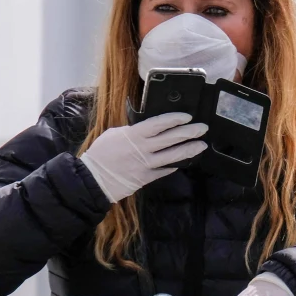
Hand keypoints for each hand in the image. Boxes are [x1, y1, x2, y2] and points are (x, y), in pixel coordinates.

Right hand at [80, 113, 207, 202]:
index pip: (159, 124)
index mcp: (134, 135)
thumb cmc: (101, 153)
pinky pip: (165, 170)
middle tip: (203, 128)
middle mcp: (143, 149)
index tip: (187, 116)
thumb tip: (148, 128)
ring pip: (173, 156)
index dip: (175, 119)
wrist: (93, 179)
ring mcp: (146, 165)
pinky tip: (185, 161)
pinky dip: (175, 165)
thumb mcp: (115, 134)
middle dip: (189, 132)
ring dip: (189, 150)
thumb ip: (133, 131)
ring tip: (202, 145)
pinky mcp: (147, 178)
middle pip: (171, 139)